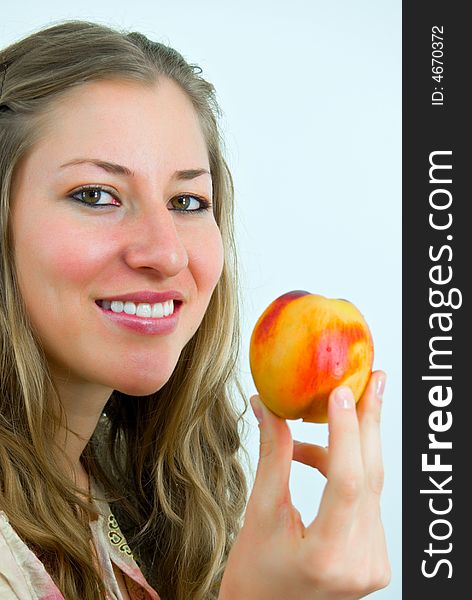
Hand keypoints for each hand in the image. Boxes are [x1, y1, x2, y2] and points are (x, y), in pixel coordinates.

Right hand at [219, 371, 390, 599]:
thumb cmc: (255, 578)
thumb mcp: (259, 515)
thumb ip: (273, 457)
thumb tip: (267, 407)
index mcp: (328, 555)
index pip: (348, 482)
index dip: (345, 431)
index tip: (340, 392)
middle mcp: (362, 561)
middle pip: (372, 476)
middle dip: (370, 422)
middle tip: (373, 379)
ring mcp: (374, 561)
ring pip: (370, 483)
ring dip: (347, 446)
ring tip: (321, 418)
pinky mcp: (376, 557)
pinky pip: (367, 499)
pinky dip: (348, 471)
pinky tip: (321, 458)